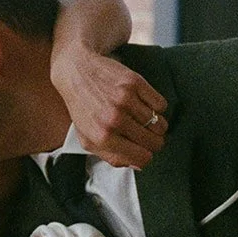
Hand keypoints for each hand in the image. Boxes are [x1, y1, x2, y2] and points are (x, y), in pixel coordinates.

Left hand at [49, 43, 167, 169]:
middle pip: (155, 142)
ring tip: (144, 120)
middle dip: (154, 142)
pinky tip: (144, 105)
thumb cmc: (83, 107)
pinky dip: (156, 107)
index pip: (142, 158)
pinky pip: (161, 104)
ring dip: (156, 125)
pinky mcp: (135, 83)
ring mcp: (126, 100)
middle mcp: (115, 119)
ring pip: (160, 124)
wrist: (76, 71)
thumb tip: (138, 165)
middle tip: (146, 135)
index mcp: (103, 137)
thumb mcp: (88, 139)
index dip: (147, 156)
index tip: (145, 150)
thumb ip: (112, 156)